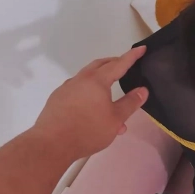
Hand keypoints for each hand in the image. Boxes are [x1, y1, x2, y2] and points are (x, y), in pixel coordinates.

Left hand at [30, 46, 148, 160]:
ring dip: (101, 79)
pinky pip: (77, 88)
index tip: (141, 48)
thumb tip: (143, 90)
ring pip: (87, 77)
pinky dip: (88, 91)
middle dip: (114, 63)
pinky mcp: (57, 98)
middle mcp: (81, 79)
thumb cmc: (88, 130)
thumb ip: (130, 103)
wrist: (51, 144)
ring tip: (110, 92)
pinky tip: (91, 105)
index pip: (119, 64)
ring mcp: (66, 88)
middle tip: (125, 65)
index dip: (132, 56)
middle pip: (100, 65)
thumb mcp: (115, 119)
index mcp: (97, 81)